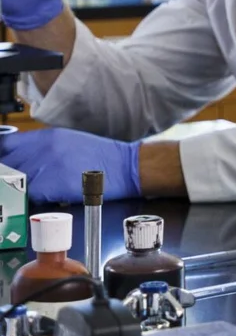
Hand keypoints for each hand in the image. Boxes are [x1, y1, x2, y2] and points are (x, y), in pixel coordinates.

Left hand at [0, 128, 140, 202]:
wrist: (124, 167)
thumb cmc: (99, 156)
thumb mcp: (68, 141)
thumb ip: (42, 147)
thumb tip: (21, 158)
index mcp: (46, 137)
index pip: (7, 145)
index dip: (3, 156)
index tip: (4, 164)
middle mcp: (43, 149)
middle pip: (8, 165)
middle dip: (8, 175)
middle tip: (15, 182)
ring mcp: (47, 167)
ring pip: (17, 181)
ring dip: (20, 188)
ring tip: (30, 191)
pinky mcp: (53, 185)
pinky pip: (31, 194)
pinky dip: (33, 198)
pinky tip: (44, 197)